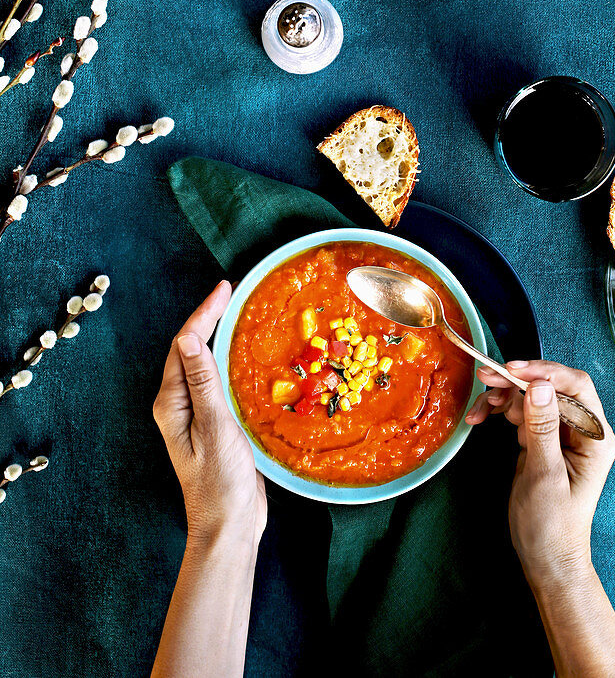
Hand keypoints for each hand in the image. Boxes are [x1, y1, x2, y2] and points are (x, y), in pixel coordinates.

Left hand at [153, 281, 266, 546]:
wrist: (228, 525)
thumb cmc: (221, 482)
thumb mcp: (215, 428)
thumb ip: (203, 383)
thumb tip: (190, 339)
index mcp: (171, 402)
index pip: (185, 345)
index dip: (205, 313)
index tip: (226, 289)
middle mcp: (177, 404)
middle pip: (189, 349)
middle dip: (209, 317)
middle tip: (233, 291)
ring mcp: (193, 413)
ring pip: (201, 362)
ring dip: (217, 334)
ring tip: (237, 311)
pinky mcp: (210, 422)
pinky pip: (214, 379)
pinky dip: (226, 358)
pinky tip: (242, 353)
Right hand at [466, 360, 614, 584]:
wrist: (546, 560)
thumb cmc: (552, 525)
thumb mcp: (545, 475)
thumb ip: (542, 428)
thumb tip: (538, 386)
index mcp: (595, 437)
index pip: (576, 387)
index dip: (545, 372)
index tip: (513, 370)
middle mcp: (582, 430)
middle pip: (551, 386)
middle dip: (518, 380)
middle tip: (487, 379)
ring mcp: (560, 433)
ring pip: (531, 396)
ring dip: (504, 396)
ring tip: (481, 407)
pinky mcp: (540, 440)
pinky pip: (520, 413)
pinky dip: (499, 411)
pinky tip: (480, 417)